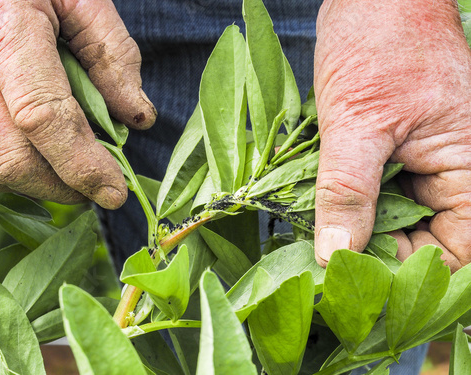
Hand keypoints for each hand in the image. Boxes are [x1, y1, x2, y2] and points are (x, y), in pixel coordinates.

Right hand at [0, 0, 155, 208]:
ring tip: (72, 167)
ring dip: (38, 181)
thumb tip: (137, 117)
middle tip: (99, 187)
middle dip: (63, 186)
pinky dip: (12, 169)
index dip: (82, 163)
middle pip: (10, 158)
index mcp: (0, 29)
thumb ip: (112, 55)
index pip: (43, 117)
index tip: (114, 191)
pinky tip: (40, 154)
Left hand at [313, 0, 470, 271]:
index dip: (409, 268)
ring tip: (318, 231)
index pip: (456, 250)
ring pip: (395, 218)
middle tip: (328, 255)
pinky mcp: (394, 153)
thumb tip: (335, 254)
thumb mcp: (358, 122)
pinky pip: (376, 193)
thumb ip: (349, 190)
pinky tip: (320, 206)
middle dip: (377, 250)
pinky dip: (349, 202)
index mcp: (468, 168)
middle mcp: (452, 172)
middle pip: (423, 239)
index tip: (355, 272)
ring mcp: (422, 163)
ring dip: (358, 227)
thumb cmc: (377, 44)